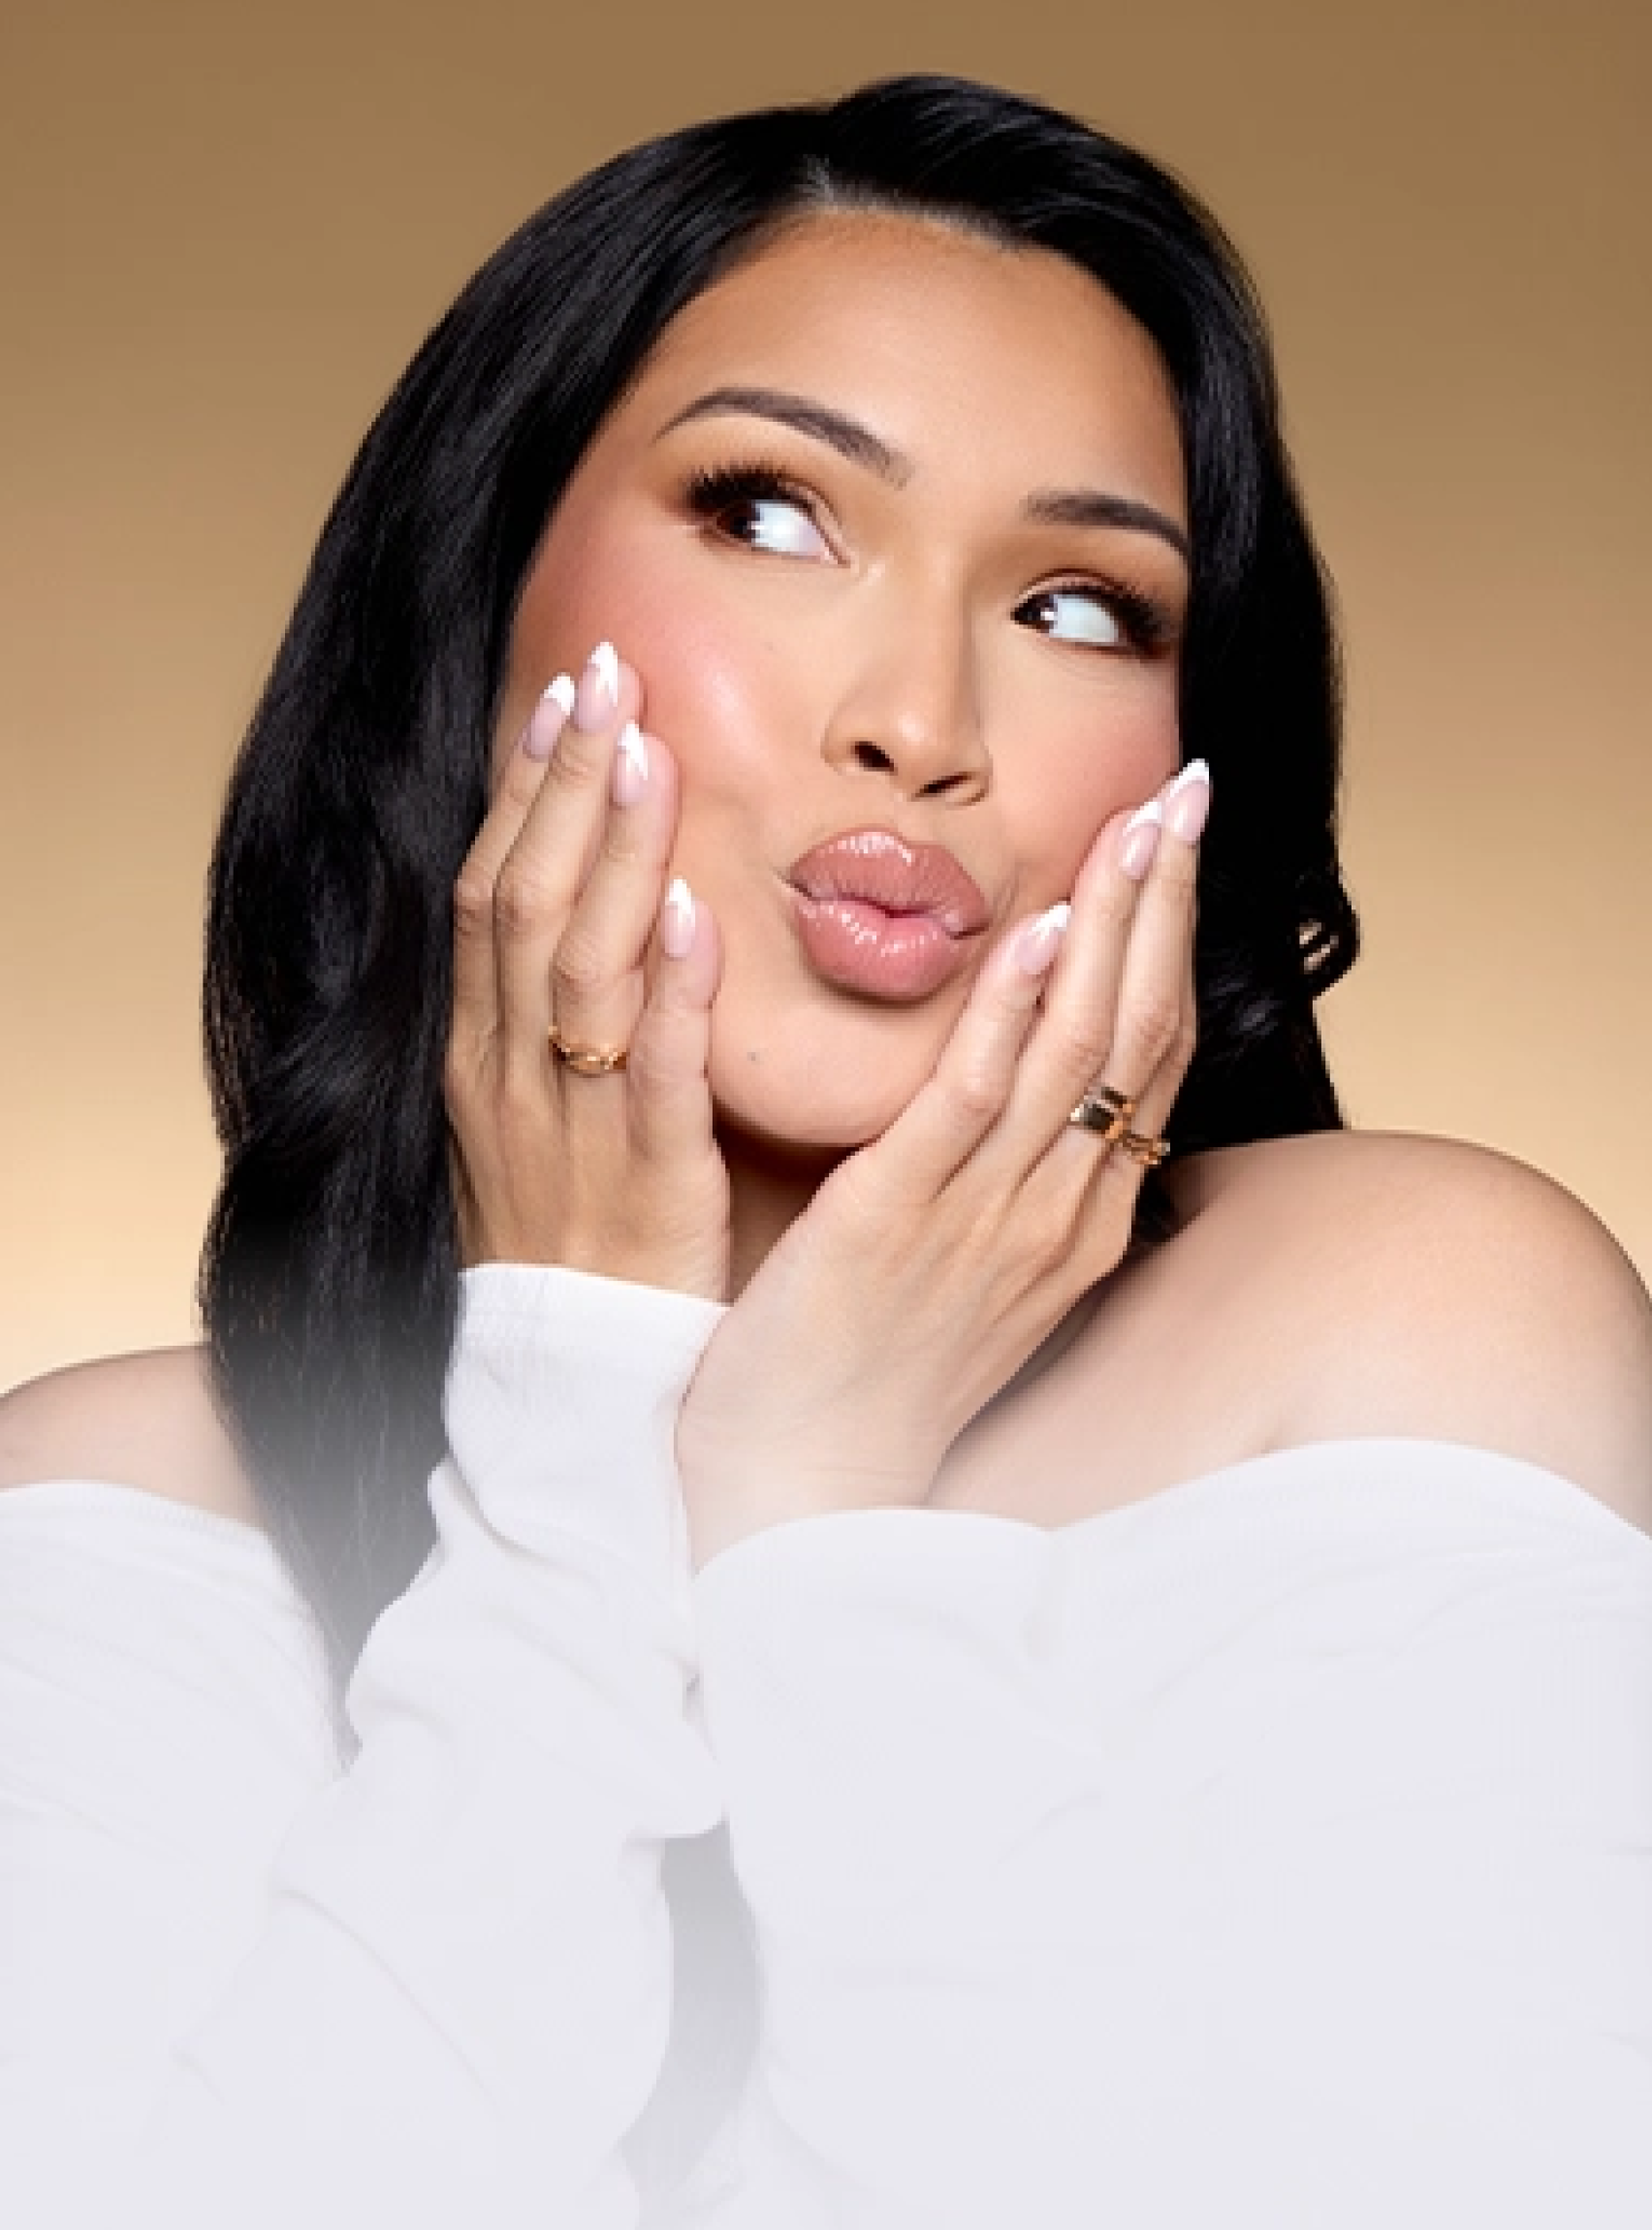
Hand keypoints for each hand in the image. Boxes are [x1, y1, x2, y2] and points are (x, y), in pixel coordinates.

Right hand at [443, 644, 730, 1299]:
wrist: (571, 1387)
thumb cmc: (571, 1237)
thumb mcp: (535, 1112)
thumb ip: (557, 1011)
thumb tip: (603, 901)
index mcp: (480, 1054)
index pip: (493, 893)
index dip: (528, 791)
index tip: (567, 694)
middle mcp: (509, 1076)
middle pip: (527, 902)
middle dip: (565, 784)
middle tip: (608, 672)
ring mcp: (571, 1128)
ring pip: (580, 968)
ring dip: (613, 854)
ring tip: (645, 751)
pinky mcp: (644, 1183)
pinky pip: (652, 1076)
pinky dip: (670, 992)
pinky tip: (696, 913)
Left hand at [676, 765, 1205, 1564]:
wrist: (799, 1488)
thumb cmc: (873, 1371)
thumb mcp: (968, 1265)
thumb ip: (1004, 1170)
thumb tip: (1021, 1076)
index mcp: (1074, 1219)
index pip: (1147, 1054)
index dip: (1171, 938)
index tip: (1180, 840)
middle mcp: (1057, 1213)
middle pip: (1140, 1032)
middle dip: (1168, 901)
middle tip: (1190, 788)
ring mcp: (990, 1219)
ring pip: (1081, 1049)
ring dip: (1116, 924)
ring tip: (1141, 820)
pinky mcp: (900, 1221)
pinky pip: (974, 1102)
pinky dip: (1017, 1011)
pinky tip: (1042, 930)